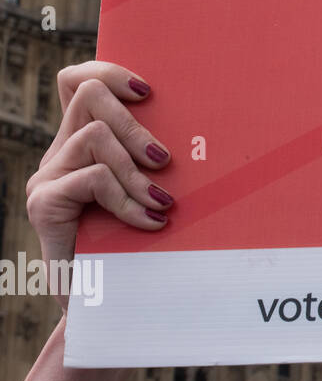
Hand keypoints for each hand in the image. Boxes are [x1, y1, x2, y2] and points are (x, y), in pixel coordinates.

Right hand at [24, 61, 173, 311]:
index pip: (79, 81)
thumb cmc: (143, 249)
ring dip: (136, 169)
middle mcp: (60, 155)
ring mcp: (47, 178)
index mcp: (85, 144)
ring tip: (161, 203)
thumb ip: (161, 163)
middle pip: (89, 95)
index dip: (110, 70)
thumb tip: (218, 130)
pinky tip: (149, 223)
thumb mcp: (155, 194)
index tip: (150, 91)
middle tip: (165, 161)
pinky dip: (128, 200)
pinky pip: (93, 179)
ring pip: (95, 136)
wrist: (106, 310)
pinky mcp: (43, 205)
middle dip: (135, 122)